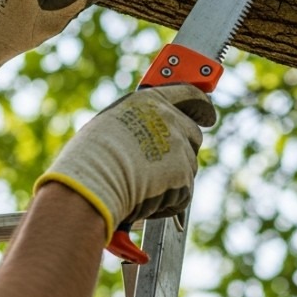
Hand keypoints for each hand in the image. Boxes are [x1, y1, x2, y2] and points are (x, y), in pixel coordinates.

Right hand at [34, 85, 217, 239]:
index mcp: (149, 101)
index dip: (201, 106)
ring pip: (188, 168)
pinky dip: (167, 202)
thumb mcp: (110, 125)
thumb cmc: (88, 158)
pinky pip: (182, 193)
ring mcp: (179, 148)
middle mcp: (169, 119)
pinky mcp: (184, 177)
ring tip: (140, 187)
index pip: (188, 94)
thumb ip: (136, 125)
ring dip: (172, 180)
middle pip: (193, 135)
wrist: (92, 183)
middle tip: (164, 169)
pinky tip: (144, 201)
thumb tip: (145, 142)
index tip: (207, 115)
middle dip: (184, 152)